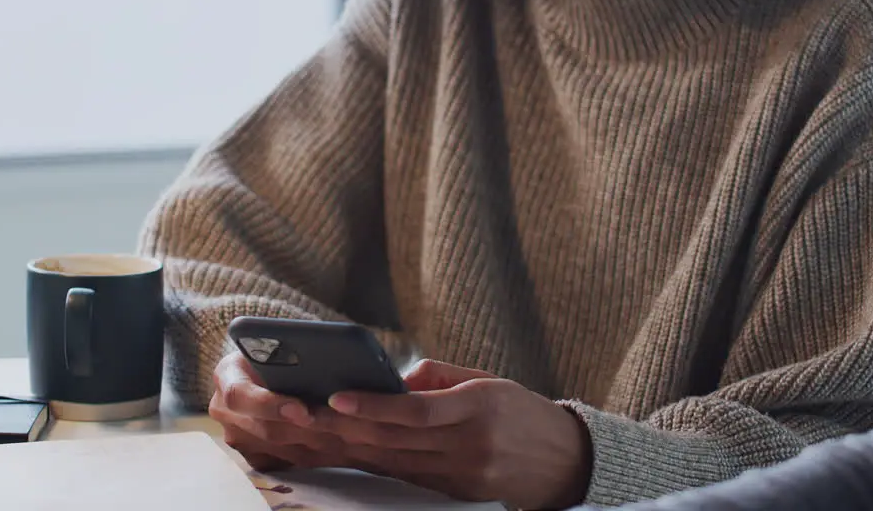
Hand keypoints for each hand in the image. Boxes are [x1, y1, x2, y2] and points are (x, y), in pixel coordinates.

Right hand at [209, 351, 346, 470]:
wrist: (264, 369)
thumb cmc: (276, 350)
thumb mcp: (277, 343)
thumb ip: (290, 353)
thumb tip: (320, 363)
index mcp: (226, 374)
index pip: (240, 395)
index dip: (271, 405)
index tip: (302, 410)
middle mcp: (224, 409)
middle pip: (266, 430)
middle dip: (306, 431)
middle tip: (340, 429)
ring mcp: (236, 436)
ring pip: (281, 450)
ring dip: (317, 447)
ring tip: (349, 440)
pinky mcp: (252, 455)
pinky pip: (286, 463)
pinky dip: (315, 456)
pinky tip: (341, 450)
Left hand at [315, 360, 592, 509]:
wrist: (567, 463)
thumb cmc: (522, 412)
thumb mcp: (489, 380)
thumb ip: (440, 377)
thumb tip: (393, 380)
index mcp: (480, 408)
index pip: (417, 411)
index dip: (374, 406)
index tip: (337, 396)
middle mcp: (470, 447)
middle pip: (396, 441)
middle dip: (347, 428)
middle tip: (306, 413)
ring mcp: (463, 477)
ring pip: (394, 463)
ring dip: (352, 449)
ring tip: (314, 432)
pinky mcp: (457, 496)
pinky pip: (406, 478)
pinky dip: (375, 465)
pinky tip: (347, 452)